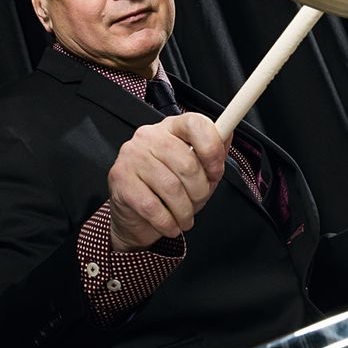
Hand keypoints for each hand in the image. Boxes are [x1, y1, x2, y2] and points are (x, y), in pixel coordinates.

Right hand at [105, 113, 227, 250]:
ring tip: (184, 217)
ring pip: (171, 188)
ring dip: (184, 211)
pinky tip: (170, 224)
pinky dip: (167, 222)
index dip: (212, 149)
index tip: (216, 171)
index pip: (196, 123)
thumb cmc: (168, 190)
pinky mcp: (120, 178)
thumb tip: (227, 134)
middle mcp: (150, 136)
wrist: (134, 214)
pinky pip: (152, 207)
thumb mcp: (197, 171)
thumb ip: (213, 154)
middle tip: (197, 202)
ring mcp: (132, 156)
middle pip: (187, 163)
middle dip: (199, 191)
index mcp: (172, 127)